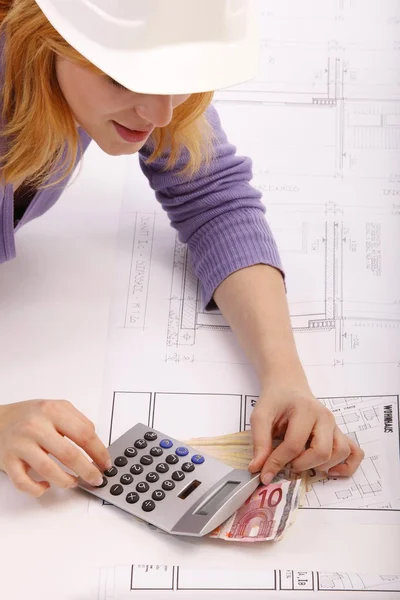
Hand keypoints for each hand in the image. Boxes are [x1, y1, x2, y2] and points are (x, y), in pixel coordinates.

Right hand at [0, 399, 111, 497]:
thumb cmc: (29, 416)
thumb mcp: (55, 408)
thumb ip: (77, 422)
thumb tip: (96, 445)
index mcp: (53, 411)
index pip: (84, 433)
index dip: (98, 451)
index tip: (105, 463)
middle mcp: (36, 426)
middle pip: (69, 453)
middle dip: (87, 470)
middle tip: (96, 478)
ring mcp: (21, 444)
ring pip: (49, 470)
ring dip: (66, 481)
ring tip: (73, 482)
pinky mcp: (8, 461)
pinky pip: (24, 482)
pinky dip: (38, 489)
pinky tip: (46, 486)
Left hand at [248, 382, 364, 484]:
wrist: (288, 387)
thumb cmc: (275, 400)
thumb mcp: (260, 416)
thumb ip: (259, 442)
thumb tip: (257, 468)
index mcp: (305, 410)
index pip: (294, 444)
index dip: (278, 462)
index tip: (265, 473)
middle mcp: (325, 417)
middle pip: (321, 452)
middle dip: (302, 465)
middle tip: (286, 464)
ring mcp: (335, 425)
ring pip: (340, 453)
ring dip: (321, 466)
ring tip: (303, 463)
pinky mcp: (339, 433)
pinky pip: (354, 452)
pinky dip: (347, 466)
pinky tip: (331, 471)